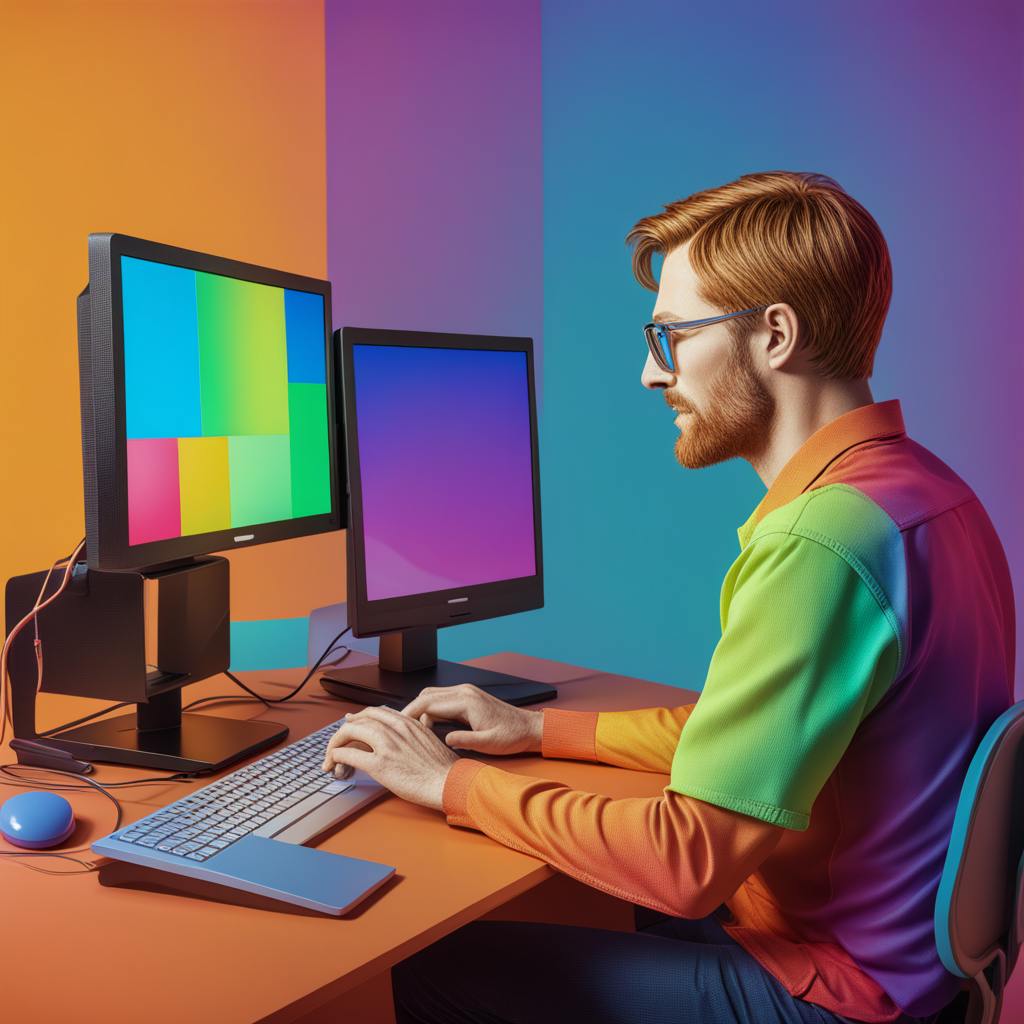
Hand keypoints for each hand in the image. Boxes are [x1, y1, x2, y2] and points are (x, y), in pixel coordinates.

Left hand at [321, 706, 459, 810]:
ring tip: (331, 756)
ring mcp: (387, 744)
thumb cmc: (442, 768)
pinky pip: (348, 753)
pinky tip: (336, 764)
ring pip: (350, 731)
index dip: (359, 718)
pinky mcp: (380, 764)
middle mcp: (396, 728)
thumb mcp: (428, 740)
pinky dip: (337, 757)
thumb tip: (397, 741)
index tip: (351, 723)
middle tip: (337, 743)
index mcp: (408, 722)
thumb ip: (411, 735)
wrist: (449, 782)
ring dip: (335, 743)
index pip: (375, 712)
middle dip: (344, 730)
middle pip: (359, 719)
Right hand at [400, 683, 543, 755]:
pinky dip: (431, 710)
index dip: (409, 714)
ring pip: (432, 696)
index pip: (428, 702)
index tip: (398, 727)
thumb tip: (444, 739)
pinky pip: (442, 699)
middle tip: (400, 730)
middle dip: (411, 711)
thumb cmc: (511, 736)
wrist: (528, 727)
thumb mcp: (488, 744)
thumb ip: (465, 740)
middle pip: (426, 695)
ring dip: (421, 710)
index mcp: (466, 701)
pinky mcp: (467, 697)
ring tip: (413, 731)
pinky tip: (429, 726)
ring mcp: (465, 692)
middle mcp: (464, 692)